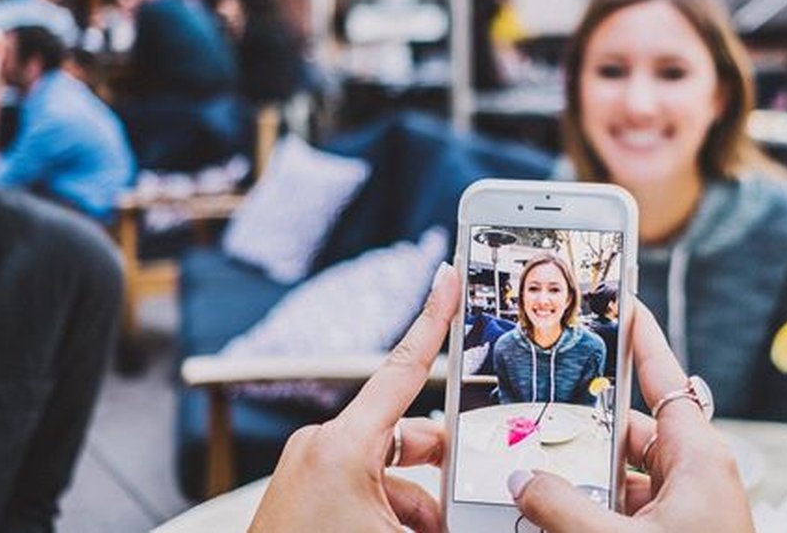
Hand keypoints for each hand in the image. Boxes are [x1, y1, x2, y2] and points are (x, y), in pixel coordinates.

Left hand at [248, 264, 459, 532]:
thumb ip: (444, 517)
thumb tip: (479, 513)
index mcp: (343, 445)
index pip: (404, 368)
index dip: (434, 319)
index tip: (450, 278)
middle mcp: (324, 447)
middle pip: (410, 437)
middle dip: (445, 471)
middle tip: (475, 495)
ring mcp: (312, 470)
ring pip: (391, 472)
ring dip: (422, 505)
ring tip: (438, 530)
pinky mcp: (306, 493)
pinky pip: (366, 489)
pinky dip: (395, 513)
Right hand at [509, 301, 753, 531]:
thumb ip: (566, 510)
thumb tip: (524, 483)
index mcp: (699, 458)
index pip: (665, 378)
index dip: (641, 338)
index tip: (624, 301)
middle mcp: (696, 475)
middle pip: (631, 431)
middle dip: (586, 432)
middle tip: (540, 423)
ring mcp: (688, 507)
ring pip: (627, 475)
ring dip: (588, 481)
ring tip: (542, 486)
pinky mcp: (676, 530)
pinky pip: (630, 506)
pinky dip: (598, 508)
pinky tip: (564, 521)